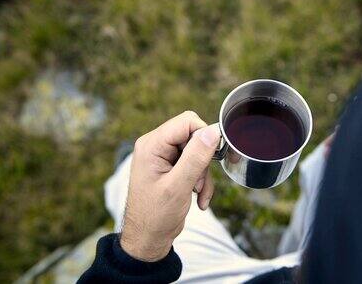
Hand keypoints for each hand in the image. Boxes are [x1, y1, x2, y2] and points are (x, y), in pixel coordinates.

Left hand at [120, 111, 219, 261]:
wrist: (148, 239)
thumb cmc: (155, 216)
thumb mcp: (178, 186)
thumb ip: (195, 157)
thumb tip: (213, 132)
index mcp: (152, 145)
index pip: (187, 122)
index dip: (204, 136)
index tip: (213, 156)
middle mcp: (156, 146)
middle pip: (194, 136)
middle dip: (203, 161)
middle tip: (200, 182)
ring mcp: (164, 157)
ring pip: (198, 152)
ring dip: (203, 175)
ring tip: (197, 194)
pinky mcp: (172, 168)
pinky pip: (195, 165)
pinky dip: (201, 182)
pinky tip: (198, 199)